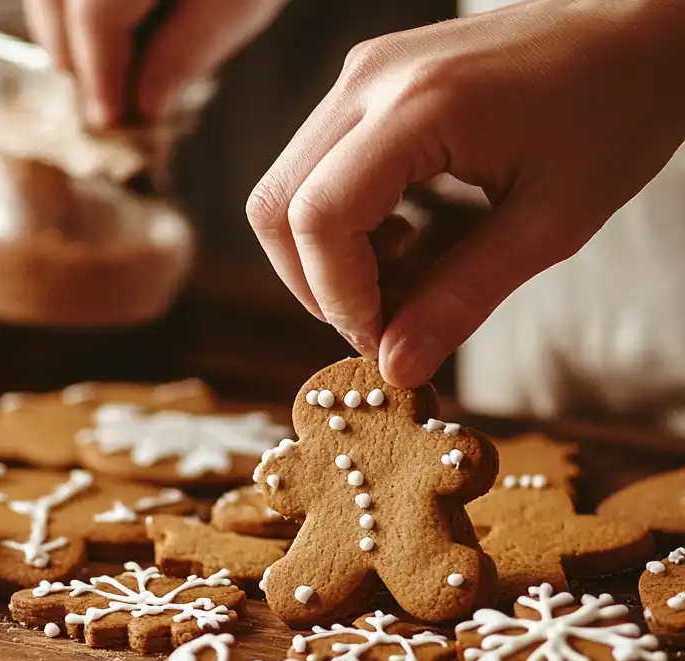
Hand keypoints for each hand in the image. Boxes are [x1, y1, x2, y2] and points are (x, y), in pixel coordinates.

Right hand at [24, 0, 286, 125]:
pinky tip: (118, 5)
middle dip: (82, 52)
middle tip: (116, 92)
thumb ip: (188, 52)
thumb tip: (142, 106)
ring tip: (118, 49)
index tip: (112, 120)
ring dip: (73, 19)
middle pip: (56, 0)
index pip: (95, 20)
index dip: (102, 79)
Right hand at [246, 0, 684, 385]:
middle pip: (278, 207)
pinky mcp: (368, 86)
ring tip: (401, 282)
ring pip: (286, 192)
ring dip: (327, 260)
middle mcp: (371, 81)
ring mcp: (363, 77)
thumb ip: (462, 299)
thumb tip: (395, 367)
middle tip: (382, 323)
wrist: (642, 25)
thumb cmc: (618, 108)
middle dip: (317, 286)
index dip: (337, 298)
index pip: (317, 218)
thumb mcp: (549, 224)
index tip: (383, 341)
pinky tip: (402, 240)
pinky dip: (340, 229)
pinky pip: (314, 172)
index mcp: (419, 105)